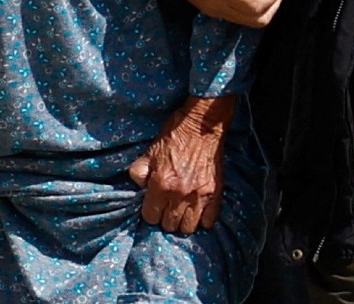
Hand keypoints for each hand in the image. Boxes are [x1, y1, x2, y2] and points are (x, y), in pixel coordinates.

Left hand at [129, 96, 232, 233]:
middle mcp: (179, 194)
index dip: (151, 212)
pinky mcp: (215, 194)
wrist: (202, 125)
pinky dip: (203, 220)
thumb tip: (138, 187)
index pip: (150, 217)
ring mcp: (199, 196)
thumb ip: (139, 171)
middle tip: (168, 208)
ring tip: (182, 212)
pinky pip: (209, 221)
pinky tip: (198, 211)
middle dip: (166, 218)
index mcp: (160, 184)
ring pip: (188, 228)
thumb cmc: (175, 136)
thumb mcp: (150, 151)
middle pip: (169, 225)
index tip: (154, 206)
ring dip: (183, 222)